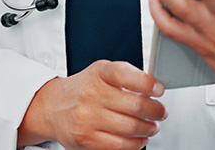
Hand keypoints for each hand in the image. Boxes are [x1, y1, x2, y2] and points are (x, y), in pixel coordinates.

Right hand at [18, 60, 166, 149]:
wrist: (53, 107)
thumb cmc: (84, 89)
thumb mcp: (101, 72)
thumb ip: (125, 76)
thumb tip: (153, 87)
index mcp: (99, 74)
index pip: (125, 74)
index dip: (147, 83)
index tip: (159, 90)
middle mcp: (92, 94)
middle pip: (134, 105)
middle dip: (155, 110)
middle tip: (161, 112)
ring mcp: (88, 118)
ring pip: (130, 127)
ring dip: (148, 128)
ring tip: (152, 126)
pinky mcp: (86, 140)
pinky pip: (119, 146)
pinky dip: (135, 144)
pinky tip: (140, 139)